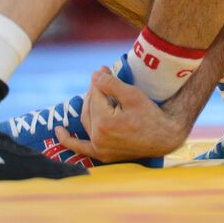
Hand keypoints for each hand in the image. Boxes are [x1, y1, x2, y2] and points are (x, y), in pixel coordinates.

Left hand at [54, 66, 190, 162]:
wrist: (164, 137)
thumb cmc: (151, 114)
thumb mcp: (132, 95)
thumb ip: (110, 84)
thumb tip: (94, 74)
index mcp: (104, 122)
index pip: (95, 94)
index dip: (100, 79)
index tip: (104, 68)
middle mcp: (98, 137)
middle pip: (90, 106)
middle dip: (95, 91)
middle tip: (103, 77)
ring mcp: (99, 148)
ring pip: (87, 120)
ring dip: (88, 105)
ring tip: (95, 93)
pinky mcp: (102, 154)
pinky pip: (81, 148)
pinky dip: (68, 140)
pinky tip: (58, 131)